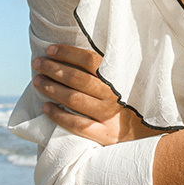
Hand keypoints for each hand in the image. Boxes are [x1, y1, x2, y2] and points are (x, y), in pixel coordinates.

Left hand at [32, 44, 160, 144]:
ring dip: (52, 88)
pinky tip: (46, 107)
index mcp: (117, 78)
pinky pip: (77, 125)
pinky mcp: (105, 135)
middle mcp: (113, 95)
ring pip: (75, 100)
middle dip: (54, 68)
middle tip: (37, 63)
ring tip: (37, 81)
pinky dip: (59, 116)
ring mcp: (109, 115)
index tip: (50, 49)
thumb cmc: (127, 101)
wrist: (146, 132)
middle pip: (78, 78)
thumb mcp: (122, 80)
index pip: (89, 60)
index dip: (68, 53)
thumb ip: (104, 68)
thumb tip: (73, 53)